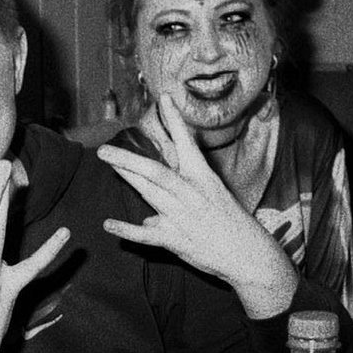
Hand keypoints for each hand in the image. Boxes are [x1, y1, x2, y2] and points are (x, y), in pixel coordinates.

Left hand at [99, 94, 295, 316]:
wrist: (248, 254)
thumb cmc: (231, 223)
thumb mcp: (214, 195)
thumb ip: (184, 192)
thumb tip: (158, 203)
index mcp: (203, 178)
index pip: (186, 143)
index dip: (174, 120)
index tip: (164, 98)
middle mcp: (191, 194)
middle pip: (155, 170)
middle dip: (128, 157)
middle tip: (104, 149)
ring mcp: (182, 216)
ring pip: (149, 192)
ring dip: (126, 176)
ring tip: (107, 161)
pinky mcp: (176, 239)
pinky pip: (146, 234)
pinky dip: (127, 230)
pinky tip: (108, 224)